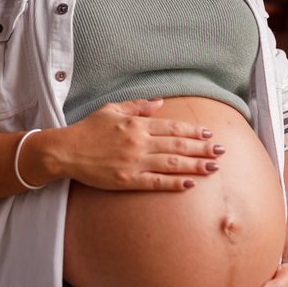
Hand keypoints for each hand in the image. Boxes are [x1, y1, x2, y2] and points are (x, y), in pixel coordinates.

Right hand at [40, 98, 224, 191]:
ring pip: (172, 164)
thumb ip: (137, 106)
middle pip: (178, 146)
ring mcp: (134, 162)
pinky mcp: (127, 180)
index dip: (193, 131)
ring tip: (214, 167)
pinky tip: (190, 184)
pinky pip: (156, 182)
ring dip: (196, 165)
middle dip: (202, 148)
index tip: (209, 133)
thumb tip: (159, 102)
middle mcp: (139, 142)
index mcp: (136, 124)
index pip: (172, 127)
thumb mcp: (111, 109)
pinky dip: (174, 184)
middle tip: (222, 150)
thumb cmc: (87, 129)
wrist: (65, 151)